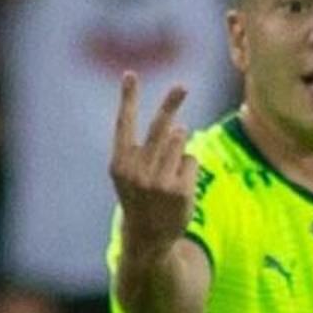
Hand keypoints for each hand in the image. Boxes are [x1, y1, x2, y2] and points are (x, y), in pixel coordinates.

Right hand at [108, 73, 198, 249]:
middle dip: (171, 103)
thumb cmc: (139, 198)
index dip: (128, 98)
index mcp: (120, 163)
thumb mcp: (130, 174)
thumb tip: (181, 124)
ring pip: (180, 141)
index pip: (124, 124)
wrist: (147, 237)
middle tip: (182, 85)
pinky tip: (179, 184)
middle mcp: (137, 171)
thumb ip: (145, 148)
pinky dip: (189, 166)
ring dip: (180, 148)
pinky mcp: (179, 191)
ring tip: (170, 169)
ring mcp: (159, 182)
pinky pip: (192, 159)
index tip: (130, 74)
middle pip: (160, 128)